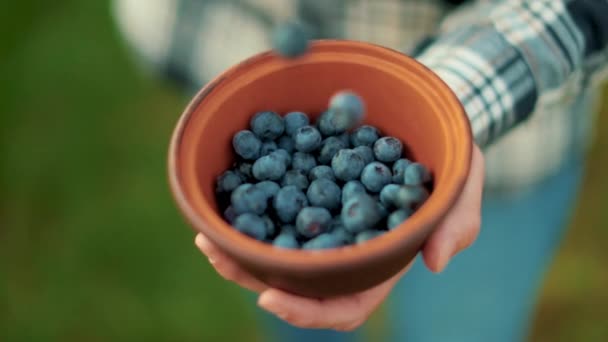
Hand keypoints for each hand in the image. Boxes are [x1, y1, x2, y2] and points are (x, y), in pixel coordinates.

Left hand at [194, 145, 484, 330]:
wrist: (426, 125)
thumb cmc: (450, 165)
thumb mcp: (463, 189)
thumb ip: (456, 225)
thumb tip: (435, 263)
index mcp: (379, 263)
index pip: (344, 304)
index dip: (308, 311)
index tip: (270, 297)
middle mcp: (345, 251)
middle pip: (297, 283)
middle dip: (255, 276)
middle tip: (219, 254)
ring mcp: (324, 225)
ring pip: (276, 252)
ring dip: (239, 248)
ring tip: (206, 232)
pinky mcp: (309, 195)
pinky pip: (274, 210)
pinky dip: (248, 210)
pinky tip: (222, 198)